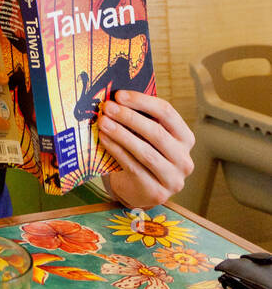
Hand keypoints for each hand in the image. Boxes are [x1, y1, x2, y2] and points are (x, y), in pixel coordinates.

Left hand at [98, 91, 194, 209]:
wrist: (139, 190)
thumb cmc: (142, 153)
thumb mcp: (146, 135)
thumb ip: (139, 118)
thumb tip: (116, 98)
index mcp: (185, 138)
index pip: (167, 113)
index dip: (142, 101)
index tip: (119, 95)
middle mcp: (184, 159)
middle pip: (156, 133)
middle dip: (129, 117)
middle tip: (108, 107)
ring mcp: (173, 179)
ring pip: (146, 152)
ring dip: (121, 134)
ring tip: (103, 122)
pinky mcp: (157, 193)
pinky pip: (134, 168)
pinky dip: (117, 151)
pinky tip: (104, 139)